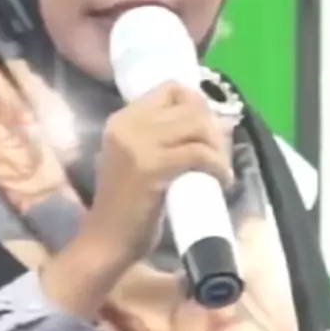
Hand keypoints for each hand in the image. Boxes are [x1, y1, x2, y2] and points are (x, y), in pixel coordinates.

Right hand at [83, 81, 232, 268]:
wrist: (107, 241)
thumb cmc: (125, 207)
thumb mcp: (132, 159)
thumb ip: (154, 138)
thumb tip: (200, 124)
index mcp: (122, 119)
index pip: (170, 88)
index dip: (196, 105)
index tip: (205, 131)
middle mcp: (128, 125)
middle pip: (189, 106)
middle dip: (212, 129)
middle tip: (218, 155)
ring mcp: (138, 144)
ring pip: (197, 126)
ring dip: (217, 147)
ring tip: (219, 169)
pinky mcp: (152, 167)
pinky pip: (199, 154)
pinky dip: (218, 166)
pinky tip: (221, 181)